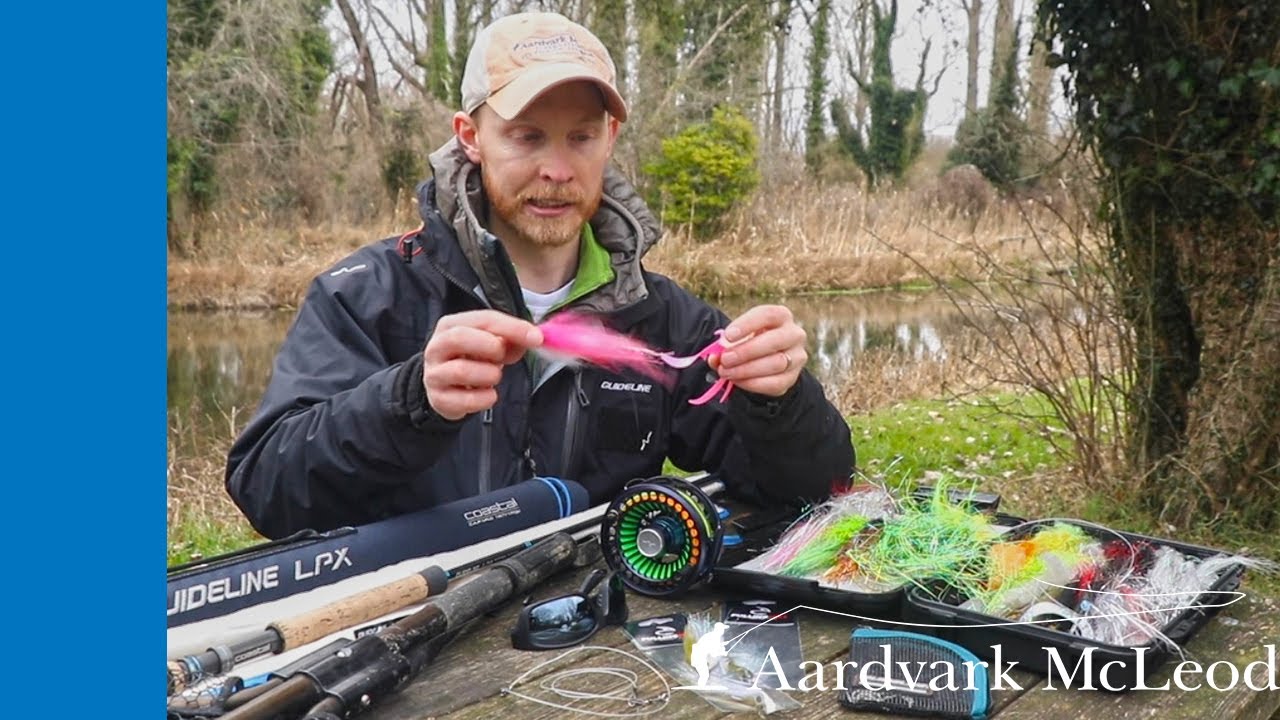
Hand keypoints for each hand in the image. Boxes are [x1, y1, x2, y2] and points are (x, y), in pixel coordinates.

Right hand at [422, 310, 542, 420]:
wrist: (446, 389)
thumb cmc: (471, 360)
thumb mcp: (490, 344)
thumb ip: (510, 339)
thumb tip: (533, 338)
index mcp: (451, 325)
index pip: (482, 319)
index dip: (512, 327)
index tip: (536, 338)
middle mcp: (437, 347)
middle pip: (459, 337)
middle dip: (490, 346)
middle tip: (503, 356)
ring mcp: (434, 373)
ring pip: (461, 371)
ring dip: (489, 374)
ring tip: (494, 376)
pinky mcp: (438, 399)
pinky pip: (466, 400)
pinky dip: (485, 398)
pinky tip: (488, 394)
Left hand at [709, 305, 805, 397]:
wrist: (767, 360)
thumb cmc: (749, 341)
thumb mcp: (738, 337)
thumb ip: (724, 346)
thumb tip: (714, 357)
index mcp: (781, 316)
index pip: (768, 315)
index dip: (747, 325)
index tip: (728, 336)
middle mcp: (794, 334)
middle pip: (774, 341)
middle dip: (746, 351)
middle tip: (725, 359)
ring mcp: (797, 357)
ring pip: (776, 363)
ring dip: (746, 370)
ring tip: (726, 372)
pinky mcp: (792, 377)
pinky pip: (775, 383)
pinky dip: (752, 383)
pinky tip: (736, 381)